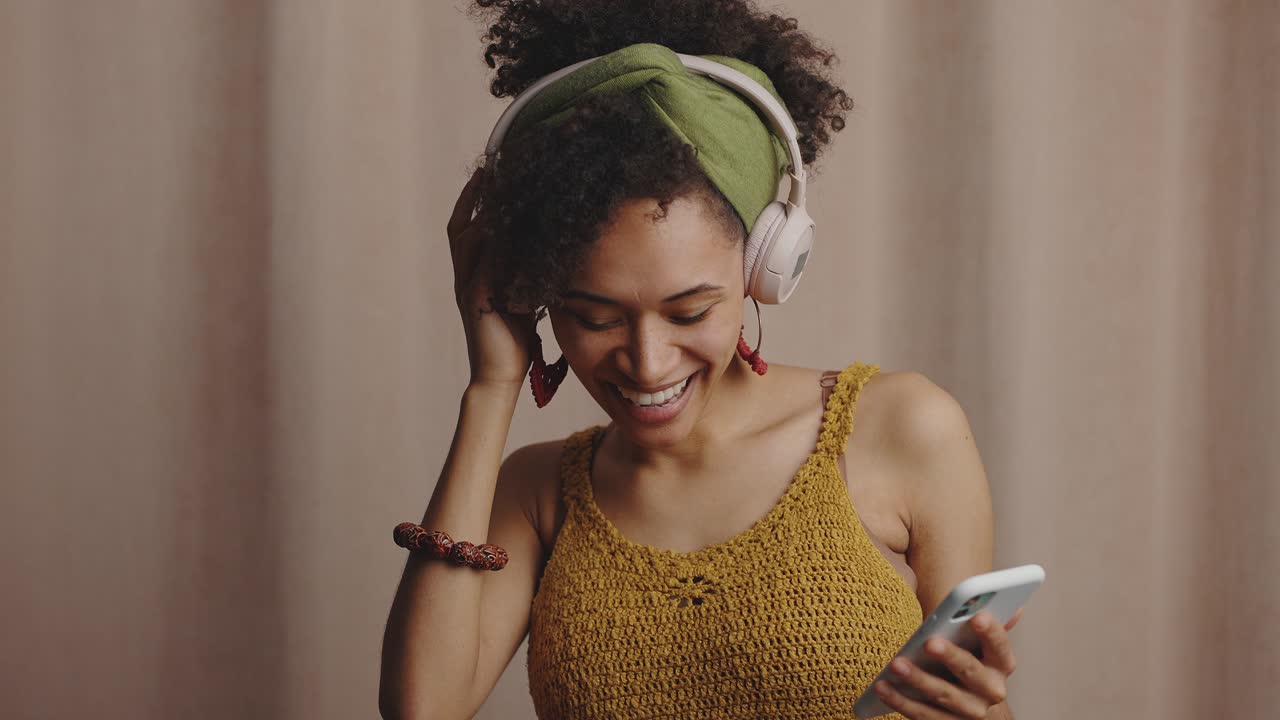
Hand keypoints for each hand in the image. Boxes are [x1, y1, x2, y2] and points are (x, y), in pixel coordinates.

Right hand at [447, 167, 536, 387]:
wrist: (500, 376)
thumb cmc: (514, 339)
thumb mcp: (520, 296)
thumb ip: (522, 273)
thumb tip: (544, 248)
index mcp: (472, 274)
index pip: (465, 227)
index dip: (473, 199)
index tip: (489, 172)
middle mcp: (465, 276)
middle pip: (462, 225)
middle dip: (476, 195)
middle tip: (493, 168)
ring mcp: (469, 286)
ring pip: (470, 238)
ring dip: (486, 212)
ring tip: (502, 188)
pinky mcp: (478, 298)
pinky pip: (486, 261)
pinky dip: (499, 242)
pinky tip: (516, 225)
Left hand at [873, 609, 1022, 718]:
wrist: (975, 706)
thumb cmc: (972, 661)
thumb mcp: (981, 644)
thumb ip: (986, 622)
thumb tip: (1013, 602)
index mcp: (1001, 664)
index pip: (1000, 645)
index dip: (992, 631)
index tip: (978, 616)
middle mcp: (991, 690)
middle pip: (970, 671)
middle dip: (950, 656)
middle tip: (929, 642)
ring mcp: (971, 711)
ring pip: (944, 695)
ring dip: (918, 680)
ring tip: (896, 664)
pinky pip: (923, 715)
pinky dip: (901, 701)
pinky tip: (882, 687)